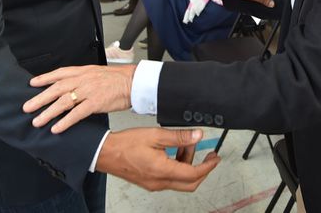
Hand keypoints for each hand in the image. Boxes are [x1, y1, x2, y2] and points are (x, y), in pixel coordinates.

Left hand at [24, 65, 134, 132]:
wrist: (134, 82)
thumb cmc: (117, 79)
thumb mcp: (97, 73)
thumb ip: (82, 78)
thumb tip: (70, 87)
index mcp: (83, 71)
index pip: (59, 73)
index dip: (44, 78)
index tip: (32, 83)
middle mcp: (83, 80)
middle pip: (57, 89)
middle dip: (40, 98)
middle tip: (27, 107)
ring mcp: (89, 91)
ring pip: (63, 102)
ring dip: (48, 112)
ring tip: (37, 121)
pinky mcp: (96, 103)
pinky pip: (77, 113)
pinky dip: (65, 121)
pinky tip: (56, 128)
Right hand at [95, 128, 219, 190]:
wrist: (105, 153)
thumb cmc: (125, 144)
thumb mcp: (156, 135)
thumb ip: (179, 137)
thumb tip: (197, 135)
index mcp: (162, 171)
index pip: (193, 174)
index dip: (208, 166)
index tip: (215, 158)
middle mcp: (159, 182)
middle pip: (190, 184)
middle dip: (202, 169)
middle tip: (208, 157)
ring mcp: (154, 184)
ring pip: (180, 180)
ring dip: (188, 165)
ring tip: (185, 145)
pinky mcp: (149, 182)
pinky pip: (170, 179)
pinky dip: (177, 167)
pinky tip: (173, 152)